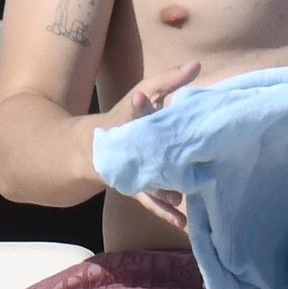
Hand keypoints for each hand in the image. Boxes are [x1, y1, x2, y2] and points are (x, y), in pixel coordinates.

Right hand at [100, 61, 200, 230]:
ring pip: (148, 180)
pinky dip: (165, 212)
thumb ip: (169, 80)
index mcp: (127, 118)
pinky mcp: (136, 185)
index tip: (142, 97)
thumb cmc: (126, 116)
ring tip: (182, 199)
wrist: (90, 148)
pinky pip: (151, 200)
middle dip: (158, 157)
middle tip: (176, 164)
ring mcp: (130, 168)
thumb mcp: (144, 93)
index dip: (139, 103)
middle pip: (141, 150)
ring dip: (164, 190)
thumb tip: (197, 64)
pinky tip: (183, 223)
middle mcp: (127, 145)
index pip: (133, 108)